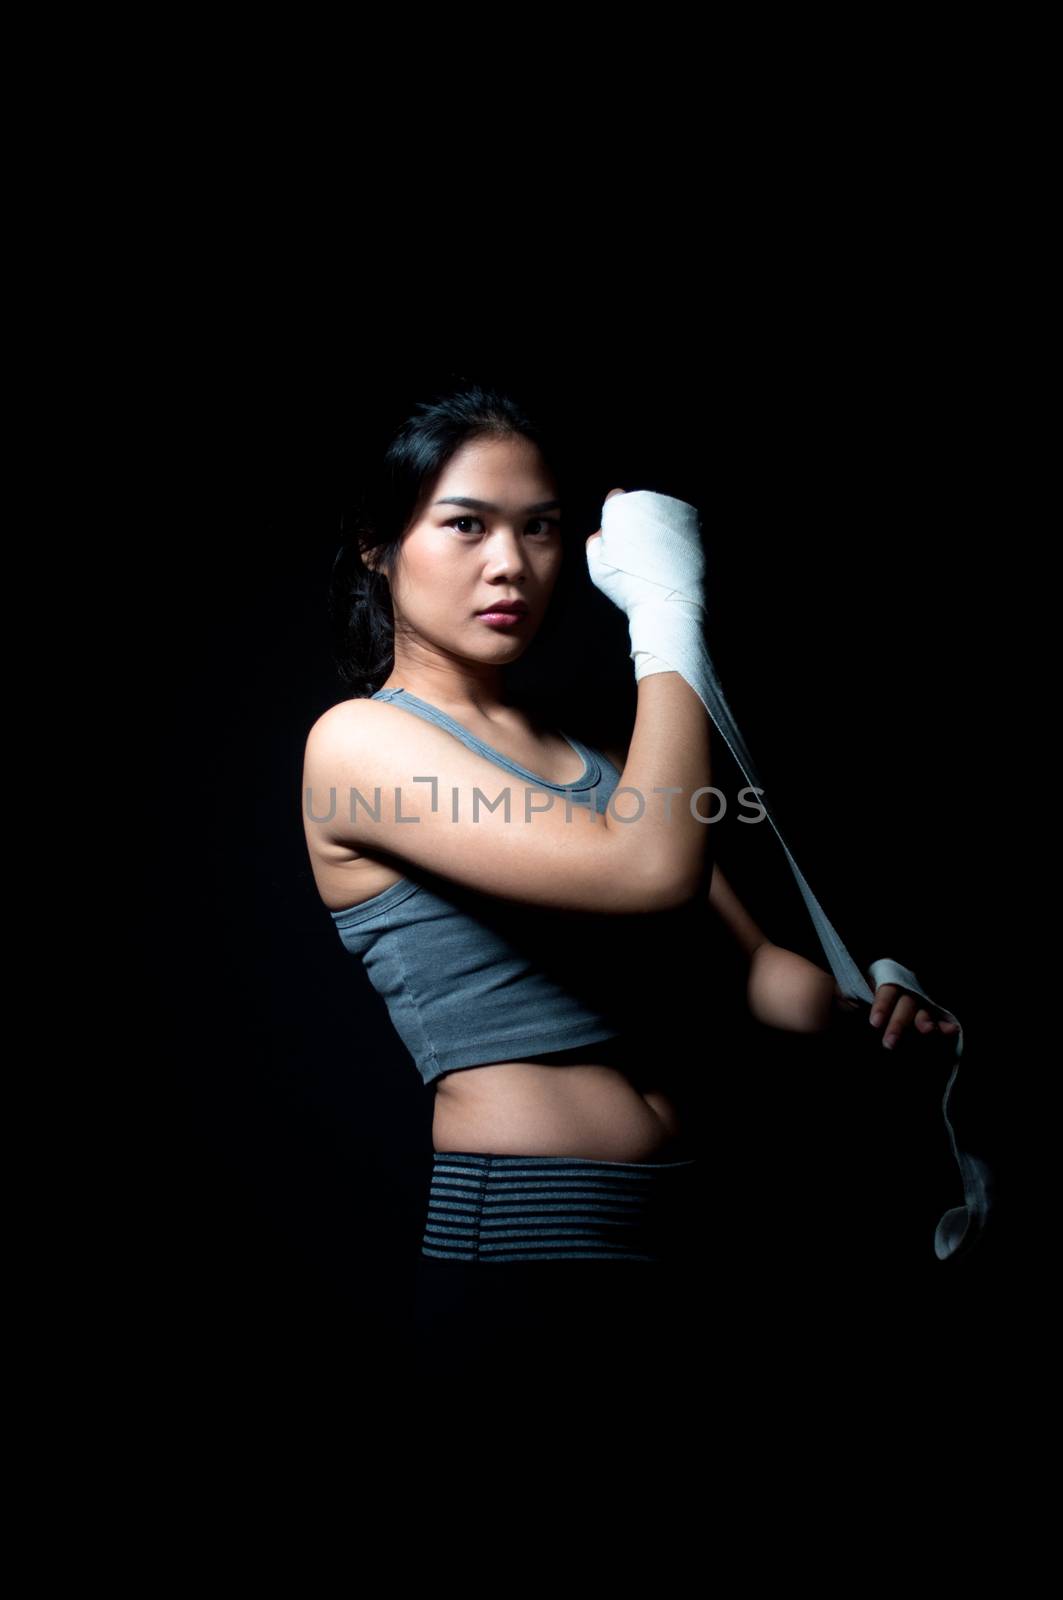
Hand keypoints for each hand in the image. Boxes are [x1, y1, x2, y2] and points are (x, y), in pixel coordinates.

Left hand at [834, 981, 960, 1050]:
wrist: (862, 1000)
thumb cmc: (854, 997)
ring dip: (924, 1021)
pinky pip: (938, 1018)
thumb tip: (846, 1001)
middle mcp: (904, 988)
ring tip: (927, 1032)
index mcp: (884, 979)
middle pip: (905, 1003)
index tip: (874, 1023)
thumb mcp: (847, 992)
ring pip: (922, 1010)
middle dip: (899, 1023)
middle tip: (889, 1043)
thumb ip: (846, 995)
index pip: (886, 991)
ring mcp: (918, 1000)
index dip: (882, 1006)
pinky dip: (944, 1025)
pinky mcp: (928, 1014)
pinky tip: (950, 1030)